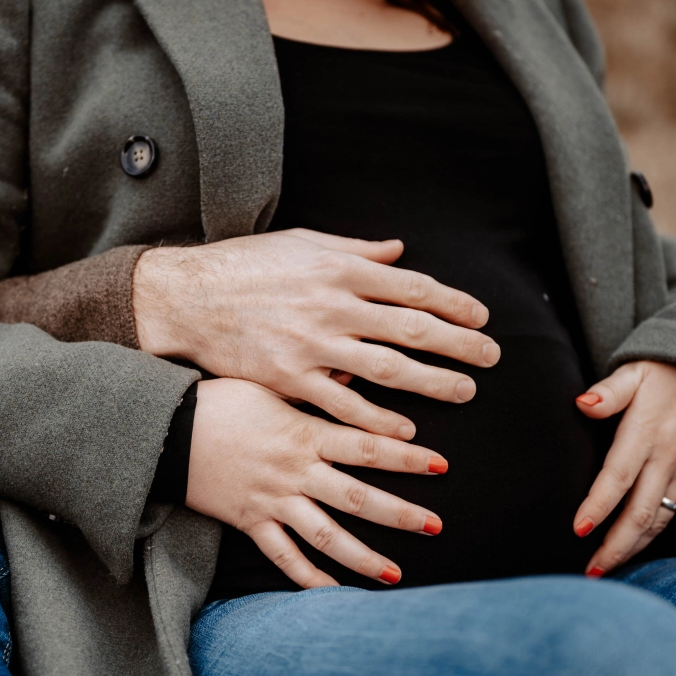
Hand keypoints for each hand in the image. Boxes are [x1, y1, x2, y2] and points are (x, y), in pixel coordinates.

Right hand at [133, 229, 500, 440]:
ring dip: (432, 383)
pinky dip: (378, 420)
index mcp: (338, 269)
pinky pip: (344, 405)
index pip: (411, 286)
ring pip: (387, 369)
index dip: (453, 303)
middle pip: (410, 328)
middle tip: (491, 357)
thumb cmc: (242, 266)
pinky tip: (405, 431)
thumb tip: (399, 252)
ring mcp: (311, 345)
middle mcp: (331, 305)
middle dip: (458, 344)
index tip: (481, 317)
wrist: (184, 299)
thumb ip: (355, 251)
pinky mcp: (289, 379)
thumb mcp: (300, 244)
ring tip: (464, 392)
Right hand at [186, 378, 447, 587]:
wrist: (167, 431)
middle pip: (356, 497)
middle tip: (435, 525)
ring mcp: (273, 501)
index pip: (366, 446)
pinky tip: (333, 593)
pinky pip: (283, 556)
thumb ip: (315, 388)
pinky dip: (307, 577)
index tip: (440, 464)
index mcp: (304, 434)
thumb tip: (354, 371)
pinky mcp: (250, 522)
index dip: (405, 456)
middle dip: (399, 513)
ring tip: (396, 573)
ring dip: (362, 556)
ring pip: (325, 535)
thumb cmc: (220, 400)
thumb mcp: (270, 384)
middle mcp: (294, 471)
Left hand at [571, 361, 675, 575]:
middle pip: (640, 512)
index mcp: (647, 432)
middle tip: (588, 572)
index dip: (599, 505)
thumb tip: (582, 403)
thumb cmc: (669, 373)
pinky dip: (650, 536)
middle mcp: (667, 458)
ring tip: (604, 570)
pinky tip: (630, 549)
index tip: (579, 530)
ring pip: (657, 520)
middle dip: (614, 545)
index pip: (618, 476)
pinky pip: (670, 514)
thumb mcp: (637, 372)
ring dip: (632, 548)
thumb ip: (609, 390)